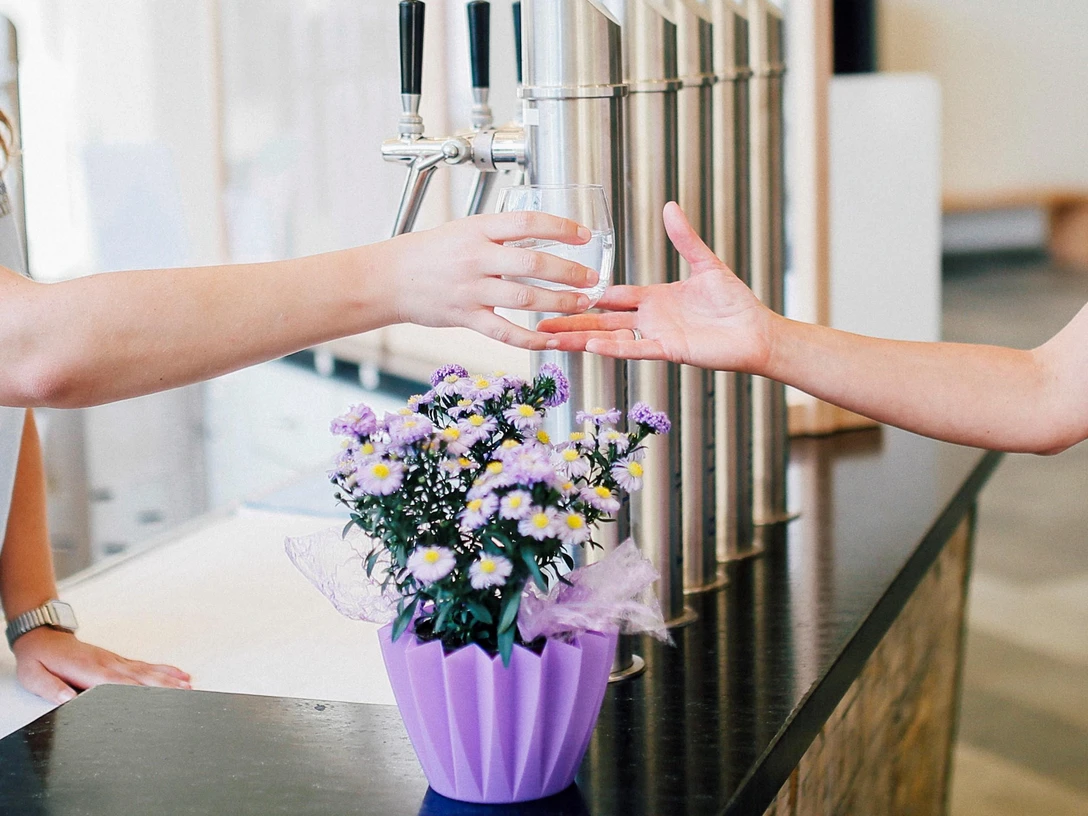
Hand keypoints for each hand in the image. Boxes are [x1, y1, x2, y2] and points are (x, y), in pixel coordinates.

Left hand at [12, 628, 190, 703]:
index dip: (140, 694)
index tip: (158, 701)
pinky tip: (177, 674)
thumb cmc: (39, 658)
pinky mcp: (117, 660)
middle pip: (141, 677)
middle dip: (164, 686)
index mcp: (89, 671)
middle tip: (186, 694)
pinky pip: (144, 665)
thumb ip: (51, 688)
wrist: (42, 637)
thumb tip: (67, 698)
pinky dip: (163, 669)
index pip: (119, 685)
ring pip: (147, 670)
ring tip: (188, 685)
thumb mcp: (34, 676)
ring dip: (168, 677)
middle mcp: (107, 664)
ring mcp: (115, 660)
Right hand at [380, 212, 598, 349]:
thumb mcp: (462, 230)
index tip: (583, 235)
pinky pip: (504, 331)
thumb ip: (498, 234)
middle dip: (568, 271)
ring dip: (558, 302)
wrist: (389, 278)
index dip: (560, 227)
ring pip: (524, 296)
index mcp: (478, 229)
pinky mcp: (465, 317)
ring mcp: (470, 289)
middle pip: (532, 262)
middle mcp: (476, 257)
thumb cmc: (427, 253)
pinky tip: (550, 340)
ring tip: (581, 304)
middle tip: (592, 278)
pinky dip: (530, 338)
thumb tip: (538, 234)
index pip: (527, 222)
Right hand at [538, 202, 774, 372]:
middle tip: (539, 321)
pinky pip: (635, 348)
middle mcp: (651, 319)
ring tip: (549, 338)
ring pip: (609, 337)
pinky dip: (612, 347)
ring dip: (579, 337)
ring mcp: (657, 336)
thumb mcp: (706, 265)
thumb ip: (685, 239)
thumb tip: (670, 207)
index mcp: (655, 299)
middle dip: (570, 320)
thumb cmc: (736, 304)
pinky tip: (589, 345)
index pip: (613, 296)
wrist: (757, 332)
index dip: (587, 291)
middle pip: (601, 319)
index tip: (559, 288)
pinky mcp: (669, 350)